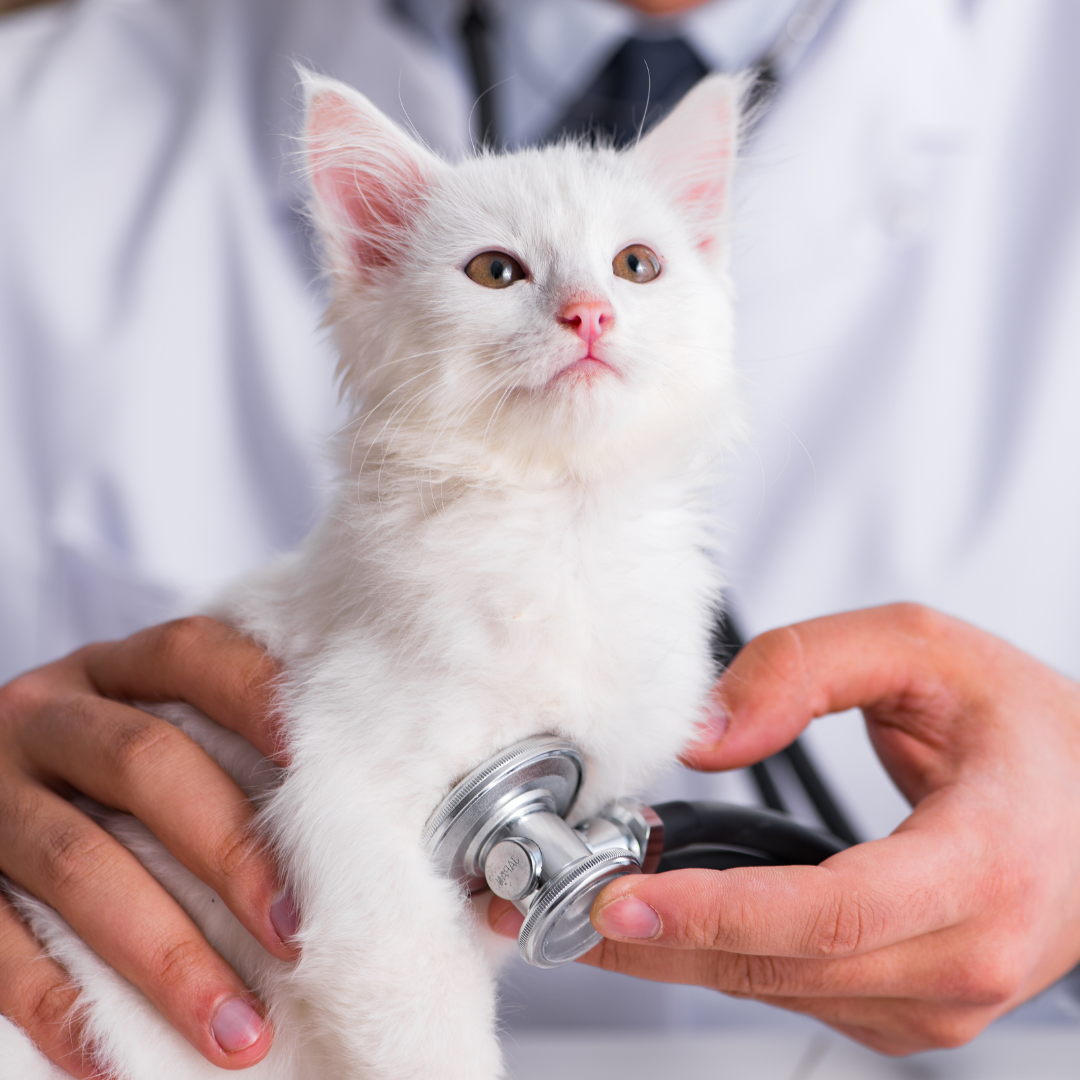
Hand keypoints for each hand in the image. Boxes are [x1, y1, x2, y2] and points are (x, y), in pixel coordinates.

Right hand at [0, 617, 297, 1075]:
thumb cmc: (111, 770)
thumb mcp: (154, 724)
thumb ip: (225, 743)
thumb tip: (360, 808)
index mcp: (112, 671)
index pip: (191, 653)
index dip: (255, 695)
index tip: (319, 764)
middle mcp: (45, 718)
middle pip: (143, 763)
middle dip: (229, 850)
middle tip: (297, 932)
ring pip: (80, 865)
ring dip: (165, 956)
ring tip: (239, 1030)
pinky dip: (56, 1003)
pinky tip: (113, 1060)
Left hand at [489, 604, 1079, 1052]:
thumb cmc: (1028, 731)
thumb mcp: (922, 651)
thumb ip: (804, 669)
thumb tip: (704, 729)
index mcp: (981, 862)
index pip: (830, 911)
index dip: (714, 912)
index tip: (616, 898)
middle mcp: (964, 954)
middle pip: (775, 964)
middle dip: (645, 937)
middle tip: (541, 906)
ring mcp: (940, 998)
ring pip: (774, 988)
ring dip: (669, 949)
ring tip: (575, 903)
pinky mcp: (915, 1009)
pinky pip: (796, 990)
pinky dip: (720, 954)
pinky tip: (663, 913)